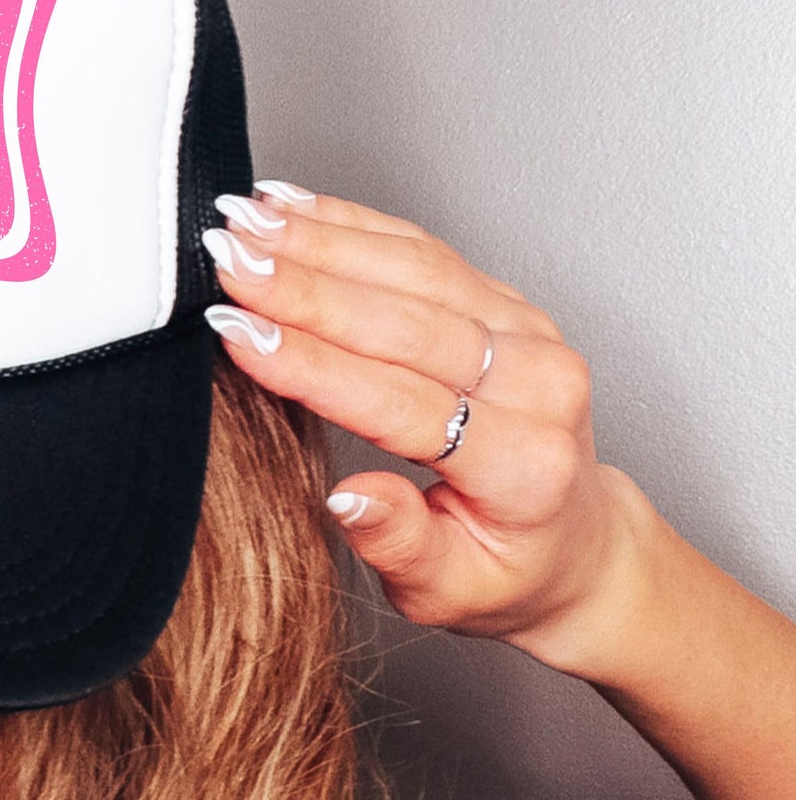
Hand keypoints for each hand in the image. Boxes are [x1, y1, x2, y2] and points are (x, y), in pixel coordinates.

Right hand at [200, 183, 643, 673]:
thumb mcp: (445, 592)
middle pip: (406, 320)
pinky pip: (422, 250)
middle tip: (227, 260)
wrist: (573, 541)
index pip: (401, 402)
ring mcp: (525, 333)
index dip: (313, 365)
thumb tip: (347, 498)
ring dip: (320, 239)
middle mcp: (538, 383)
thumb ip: (398, 544)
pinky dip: (351, 223)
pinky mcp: (503, 303)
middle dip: (305, 285)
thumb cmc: (503, 572)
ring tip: (243, 223)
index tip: (239, 335)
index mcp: (524, 463)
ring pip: (413, 269)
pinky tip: (291, 207)